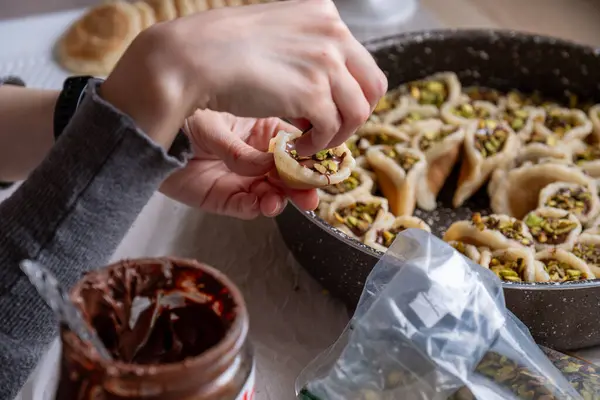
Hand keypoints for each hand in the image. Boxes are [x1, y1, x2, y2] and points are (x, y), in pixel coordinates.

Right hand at [101, 0, 386, 155]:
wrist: (193, 56)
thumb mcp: (275, 29)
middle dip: (355, 116)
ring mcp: (325, 62)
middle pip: (373, 87)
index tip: (333, 110)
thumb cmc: (222, 46)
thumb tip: (323, 67)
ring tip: (309, 143)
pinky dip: (317, 146)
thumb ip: (304, 44)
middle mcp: (333, 33)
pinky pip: (331, 131)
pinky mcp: (312, 93)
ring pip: (357, 113)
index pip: (362, 61)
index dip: (352, 93)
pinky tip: (296, 148)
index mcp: (325, 14)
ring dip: (336, 136)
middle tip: (331, 132)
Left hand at [160, 110, 318, 219]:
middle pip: (288, 174)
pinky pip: (245, 207)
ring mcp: (241, 178)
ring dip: (279, 200)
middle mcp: (256, 156)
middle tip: (310, 197)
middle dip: (300, 187)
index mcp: (260, 130)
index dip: (307, 157)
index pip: (292, 145)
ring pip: (271, 194)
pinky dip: (254, 208)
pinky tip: (259, 204)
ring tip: (278, 202)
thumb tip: (270, 166)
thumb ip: (242, 150)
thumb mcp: (214, 125)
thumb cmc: (181, 117)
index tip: (319, 167)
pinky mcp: (224, 198)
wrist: (145, 136)